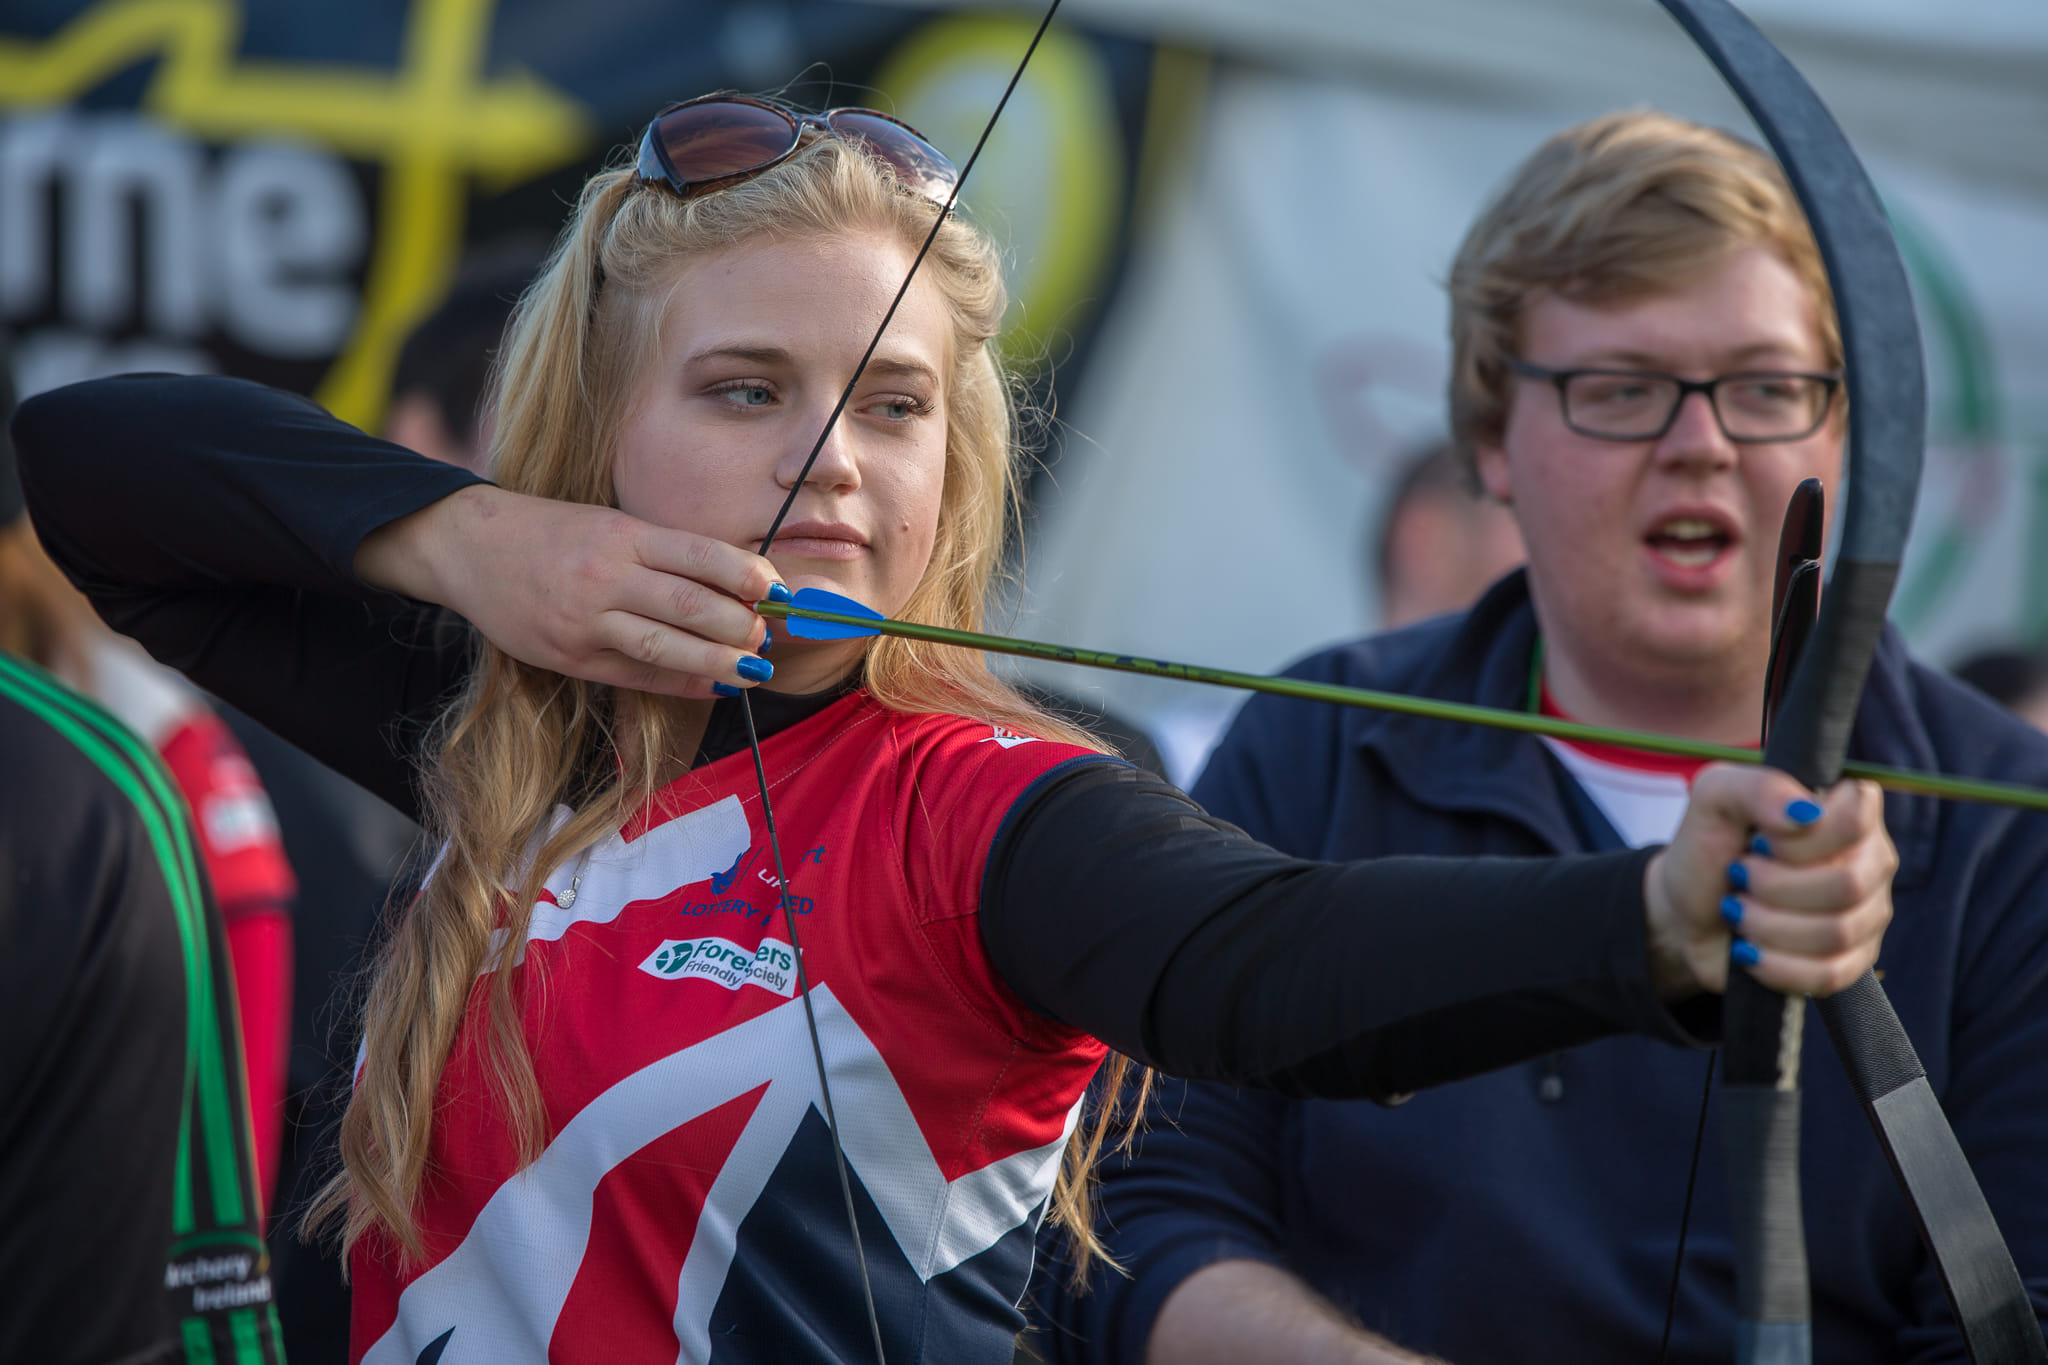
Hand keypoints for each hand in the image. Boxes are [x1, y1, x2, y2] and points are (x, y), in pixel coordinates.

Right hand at [354, 485, 780, 698]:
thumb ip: (667, 554)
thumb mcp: (612, 525)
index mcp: (624, 536)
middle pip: (691, 606)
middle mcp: (607, 576)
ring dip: (719, 662)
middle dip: (741, 626)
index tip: (778, 591)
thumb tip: (738, 585)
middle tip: (768, 635)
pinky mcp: (568, 655)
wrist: (471, 547)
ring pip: (666, 647)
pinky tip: (713, 685)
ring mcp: (585, 620)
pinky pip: (636, 675)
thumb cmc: (555, 533)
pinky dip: (682, 682)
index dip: (749, 576)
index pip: (702, 555)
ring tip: (754, 669)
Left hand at [1644, 765, 1894, 999]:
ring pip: (1837, 932)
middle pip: (1848, 883)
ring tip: (1738, 909)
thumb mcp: (1714, 799)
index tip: (1761, 838)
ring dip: (1767, 924)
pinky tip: (1749, 949)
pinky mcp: (1850, 963)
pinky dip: (1775, 964)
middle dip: (1774, 885)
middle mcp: (1868, 861)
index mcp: (1846, 810)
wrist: (1685, 913)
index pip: (1858, 816)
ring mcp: (1866, 915)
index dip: (1802, 836)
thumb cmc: (1707, 848)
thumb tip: (1807, 812)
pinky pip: (1830, 974)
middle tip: (1739, 875)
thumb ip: (1758, 787)